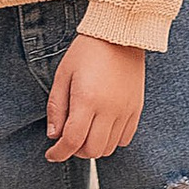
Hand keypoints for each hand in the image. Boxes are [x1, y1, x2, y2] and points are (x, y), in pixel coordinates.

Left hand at [47, 32, 145, 162]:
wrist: (120, 34)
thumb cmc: (87, 51)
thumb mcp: (63, 74)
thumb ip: (56, 107)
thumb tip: (53, 135)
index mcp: (87, 99)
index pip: (72, 140)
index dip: (59, 153)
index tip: (51, 154)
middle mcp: (109, 109)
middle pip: (92, 150)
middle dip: (75, 151)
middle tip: (67, 140)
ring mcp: (126, 110)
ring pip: (109, 148)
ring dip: (93, 147)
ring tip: (84, 132)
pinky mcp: (136, 109)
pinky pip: (125, 139)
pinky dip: (111, 141)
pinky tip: (102, 128)